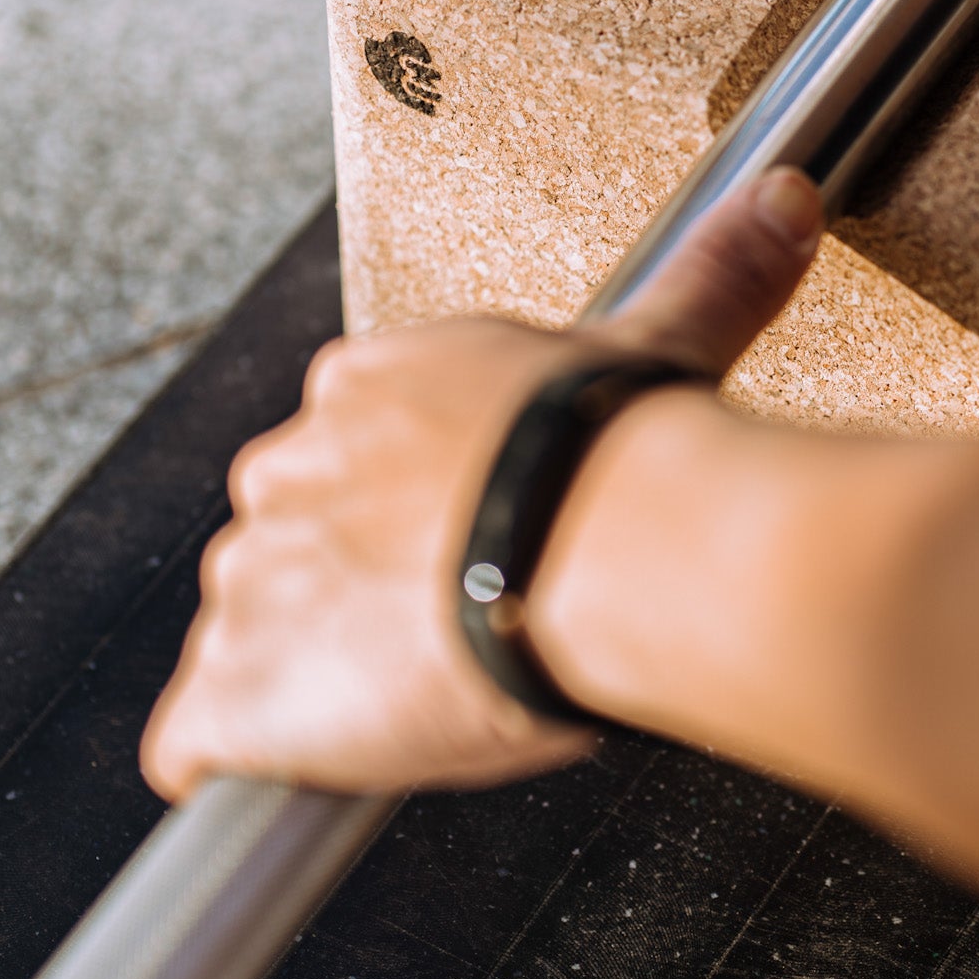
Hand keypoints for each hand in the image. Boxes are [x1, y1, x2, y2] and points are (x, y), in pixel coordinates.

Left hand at [141, 170, 823, 800]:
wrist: (605, 545)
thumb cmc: (625, 459)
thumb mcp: (659, 346)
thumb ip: (708, 275)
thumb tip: (781, 198)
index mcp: (369, 388)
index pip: (350, 459)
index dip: (410, 518)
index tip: (465, 548)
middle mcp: (289, 470)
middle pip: (293, 544)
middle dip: (353, 592)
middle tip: (452, 634)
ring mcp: (254, 580)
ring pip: (252, 635)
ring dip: (309, 675)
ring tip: (410, 707)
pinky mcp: (237, 687)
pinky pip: (196, 736)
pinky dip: (236, 761)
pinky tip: (284, 780)